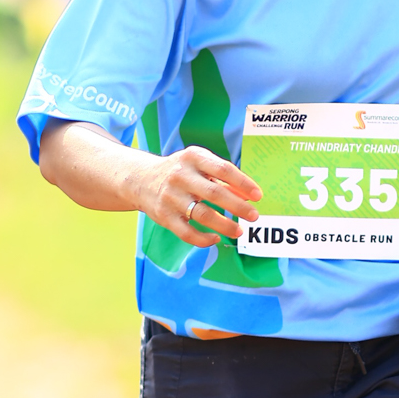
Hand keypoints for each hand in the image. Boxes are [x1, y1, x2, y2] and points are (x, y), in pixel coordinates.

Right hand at [140, 146, 261, 245]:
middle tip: (254, 216)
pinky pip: (187, 233)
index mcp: (193, 158)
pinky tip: (216, 238)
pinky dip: (203, 239)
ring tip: (239, 231)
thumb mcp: (200, 165)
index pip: (223, 169)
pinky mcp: (164, 216)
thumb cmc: (181, 172)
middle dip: (238, 207)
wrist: (140, 179)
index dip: (243, 183)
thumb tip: (250, 197)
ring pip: (202, 215)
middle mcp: (180, 176)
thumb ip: (224, 178)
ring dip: (224, 225)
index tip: (258, 196)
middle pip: (215, 193)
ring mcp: (171, 197)